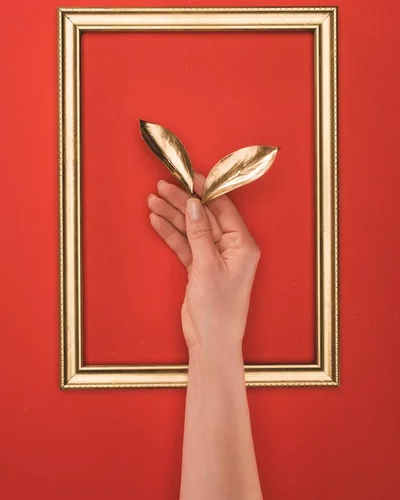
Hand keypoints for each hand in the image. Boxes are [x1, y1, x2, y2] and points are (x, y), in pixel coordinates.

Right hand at [148, 174, 260, 353]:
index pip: (223, 208)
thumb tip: (193, 204)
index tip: (187, 176)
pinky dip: (171, 233)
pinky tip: (157, 220)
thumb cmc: (218, 309)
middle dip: (182, 201)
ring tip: (153, 200)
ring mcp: (214, 256)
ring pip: (191, 229)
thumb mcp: (207, 266)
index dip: (204, 190)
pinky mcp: (199, 267)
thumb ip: (199, 233)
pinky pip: (185, 244)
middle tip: (162, 186)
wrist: (211, 342)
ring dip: (173, 215)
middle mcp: (230, 247)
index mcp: (242, 244)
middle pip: (203, 216)